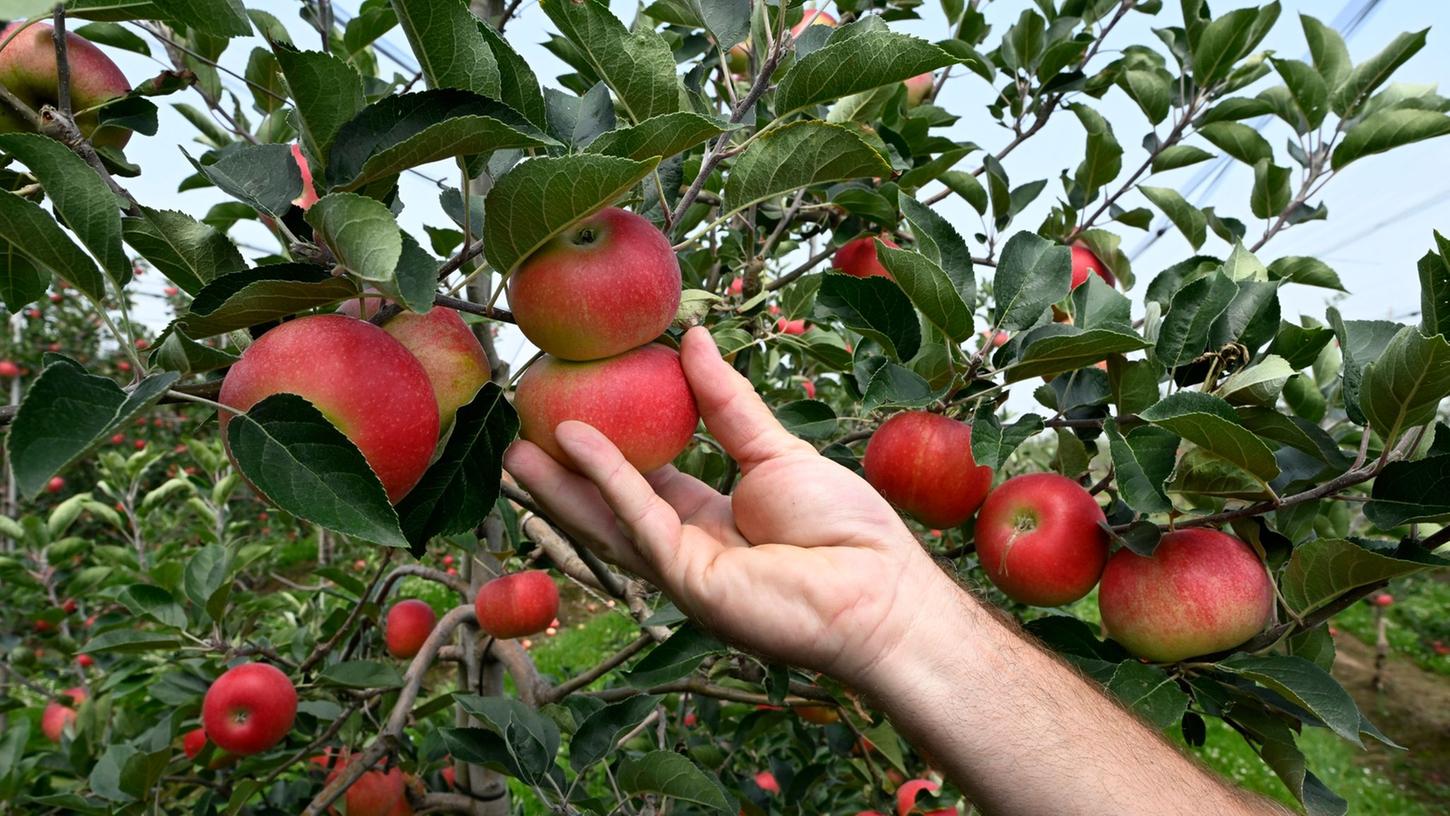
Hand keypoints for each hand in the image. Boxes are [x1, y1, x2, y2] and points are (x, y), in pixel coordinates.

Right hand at [504, 327, 948, 688]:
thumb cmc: (845, 526)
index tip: (574, 403)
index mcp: (710, 517)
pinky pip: (639, 520)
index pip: (645, 477)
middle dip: (563, 473)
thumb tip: (692, 336)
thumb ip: (726, 400)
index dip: (608, 445)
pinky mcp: (687, 580)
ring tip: (513, 448)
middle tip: (520, 430)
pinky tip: (575, 441)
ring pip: (608, 519)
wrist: (880, 590)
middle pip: (611, 504)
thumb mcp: (773, 448)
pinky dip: (606, 479)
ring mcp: (682, 567)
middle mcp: (687, 544)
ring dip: (559, 484)